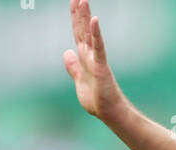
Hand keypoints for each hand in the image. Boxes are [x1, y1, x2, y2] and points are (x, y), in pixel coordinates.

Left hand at [63, 0, 123, 121]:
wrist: (108, 112)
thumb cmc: (97, 99)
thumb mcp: (79, 80)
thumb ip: (73, 66)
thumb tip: (67, 53)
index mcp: (84, 57)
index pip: (78, 32)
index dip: (75, 17)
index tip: (74, 1)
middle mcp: (90, 54)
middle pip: (82, 29)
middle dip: (79, 12)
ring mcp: (96, 59)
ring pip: (89, 34)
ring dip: (86, 16)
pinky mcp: (101, 66)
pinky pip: (98, 47)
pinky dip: (96, 34)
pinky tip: (95, 20)